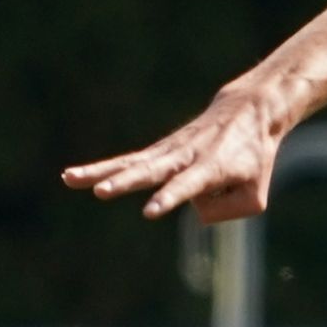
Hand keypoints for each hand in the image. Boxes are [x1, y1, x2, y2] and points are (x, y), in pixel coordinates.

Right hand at [62, 90, 282, 221]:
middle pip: (151, 172)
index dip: (169, 197)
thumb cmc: (254, 158)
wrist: (247, 114)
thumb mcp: (256, 193)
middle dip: (126, 183)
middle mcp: (186, 157)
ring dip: (100, 173)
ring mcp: (169, 153)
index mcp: (214, 166)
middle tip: (101, 193)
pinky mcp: (158, 152)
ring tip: (69, 179)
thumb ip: (229, 210)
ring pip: (131, 164)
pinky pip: (126, 162)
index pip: (187, 186)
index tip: (148, 212)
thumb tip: (194, 208)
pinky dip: (100, 169)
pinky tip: (70, 176)